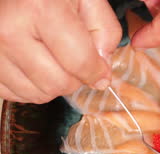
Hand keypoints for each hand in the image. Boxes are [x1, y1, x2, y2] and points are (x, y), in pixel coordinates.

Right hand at [0, 0, 121, 103]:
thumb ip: (105, 32)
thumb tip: (102, 71)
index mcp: (41, 9)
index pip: (80, 63)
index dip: (97, 73)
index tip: (101, 72)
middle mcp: (10, 30)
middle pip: (58, 84)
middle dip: (75, 79)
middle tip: (75, 61)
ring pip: (36, 94)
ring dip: (53, 85)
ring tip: (54, 60)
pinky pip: (14, 94)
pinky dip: (31, 86)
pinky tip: (35, 65)